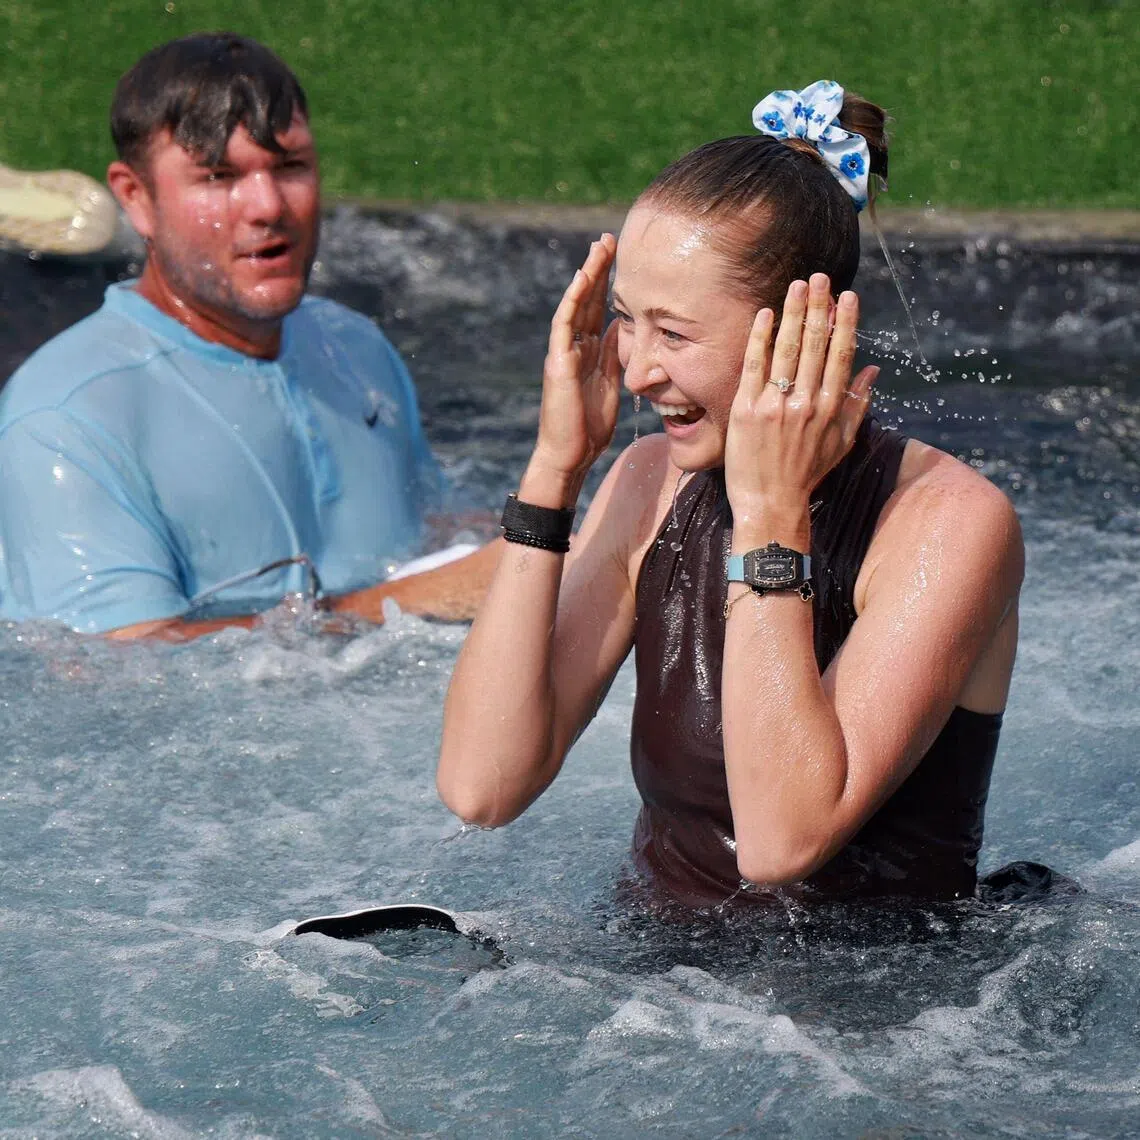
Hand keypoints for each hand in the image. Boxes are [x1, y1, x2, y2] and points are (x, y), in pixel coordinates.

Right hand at [529, 234, 621, 496]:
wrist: (569, 455)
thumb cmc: (589, 428)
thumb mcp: (610, 385)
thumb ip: (615, 358)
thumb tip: (626, 333)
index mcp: (589, 351)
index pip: (600, 309)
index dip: (610, 283)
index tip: (624, 258)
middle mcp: (573, 346)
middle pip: (587, 300)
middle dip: (599, 269)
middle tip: (611, 238)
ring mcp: (563, 352)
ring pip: (574, 305)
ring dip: (587, 276)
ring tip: (599, 249)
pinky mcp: (557, 363)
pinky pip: (563, 326)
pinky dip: (572, 301)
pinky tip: (582, 279)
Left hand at [724, 273, 878, 526]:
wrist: (770, 504)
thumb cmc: (805, 475)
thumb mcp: (840, 444)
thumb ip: (858, 406)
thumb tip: (872, 372)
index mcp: (831, 409)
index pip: (841, 355)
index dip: (845, 322)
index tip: (847, 296)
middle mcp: (806, 403)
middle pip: (816, 344)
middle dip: (819, 307)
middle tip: (819, 277)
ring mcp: (775, 405)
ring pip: (788, 349)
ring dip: (794, 313)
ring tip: (796, 285)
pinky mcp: (746, 410)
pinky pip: (754, 365)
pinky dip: (760, 337)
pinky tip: (764, 314)